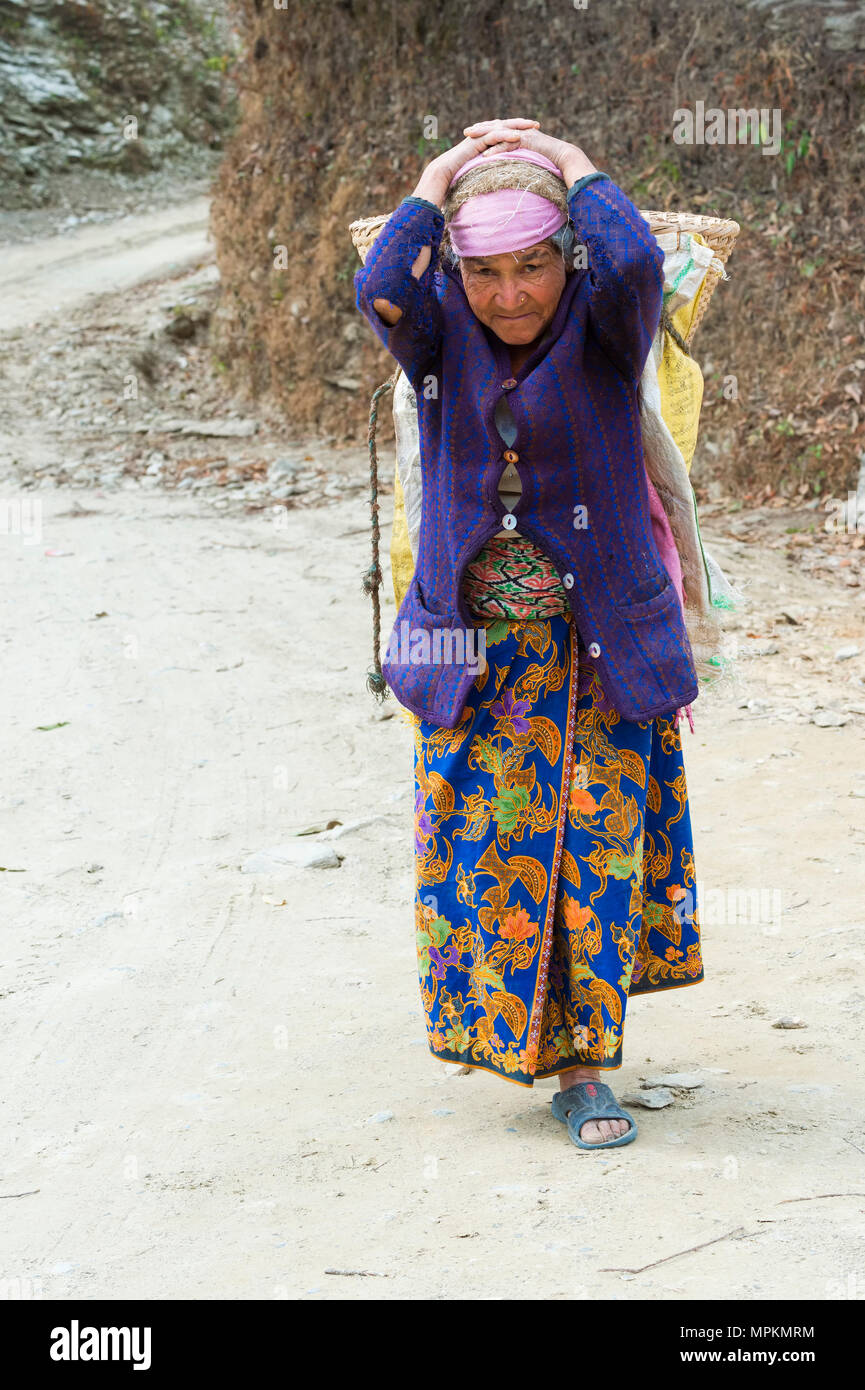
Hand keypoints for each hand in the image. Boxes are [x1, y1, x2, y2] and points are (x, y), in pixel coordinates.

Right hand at [411, 119, 539, 205]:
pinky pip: (493, 136)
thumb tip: (497, 189)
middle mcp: (481, 137)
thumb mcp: (476, 176)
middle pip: (504, 126)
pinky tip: (518, 136)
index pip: (503, 134)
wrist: (441, 176)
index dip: (517, 132)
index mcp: (483, 143)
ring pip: (501, 127)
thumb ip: (487, 176)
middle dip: (521, 124)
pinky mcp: (475, 141)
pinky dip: (506, 135)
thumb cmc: (455, 180)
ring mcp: (478, 137)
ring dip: (518, 126)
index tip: (532, 134)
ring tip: (533, 127)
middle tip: (537, 125)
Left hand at [463, 121, 595, 184]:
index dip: (484, 132)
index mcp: (518, 134)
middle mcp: (520, 131)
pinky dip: (498, 149)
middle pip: (496, 127)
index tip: (469, 136)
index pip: (498, 131)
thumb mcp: (530, 161)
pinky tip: (486, 155)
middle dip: (480, 128)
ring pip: (501, 132)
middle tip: (465, 131)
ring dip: (485, 135)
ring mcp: (524, 133)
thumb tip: (509, 172)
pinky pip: (510, 143)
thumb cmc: (550, 162)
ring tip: (470, 138)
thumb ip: (519, 161)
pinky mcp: (528, 140)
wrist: (565, 159)